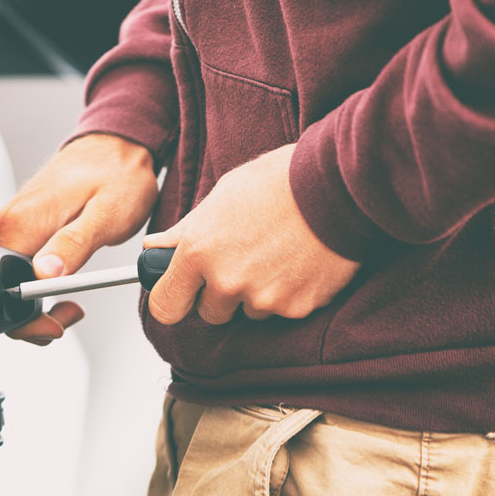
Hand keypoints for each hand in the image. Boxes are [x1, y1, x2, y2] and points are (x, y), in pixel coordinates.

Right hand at [0, 133, 157, 343]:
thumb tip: (44, 276)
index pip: (0, 286)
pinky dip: (31, 287)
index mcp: (23, 221)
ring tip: (69, 307)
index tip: (55, 324)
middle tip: (64, 318)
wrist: (117, 148)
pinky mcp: (19, 228)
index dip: (23, 317)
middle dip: (24, 319)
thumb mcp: (106, 214)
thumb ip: (72, 245)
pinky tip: (56, 287)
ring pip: (2, 282)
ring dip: (30, 307)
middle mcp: (7, 223)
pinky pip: (12, 267)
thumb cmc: (117, 176)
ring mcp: (10, 225)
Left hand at [144, 143, 359, 324]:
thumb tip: (156, 247)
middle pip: (209, 314)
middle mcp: (227, 281)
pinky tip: (297, 262)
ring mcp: (264, 299)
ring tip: (275, 255)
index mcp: (198, 252)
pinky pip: (281, 311)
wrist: (338, 185)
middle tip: (241, 260)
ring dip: (255, 294)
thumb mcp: (221, 196)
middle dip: (219, 294)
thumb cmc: (279, 182)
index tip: (180, 294)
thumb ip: (185, 231)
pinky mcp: (297, 308)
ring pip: (248, 312)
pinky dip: (287, 293)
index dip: (173, 300)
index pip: (165, 306)